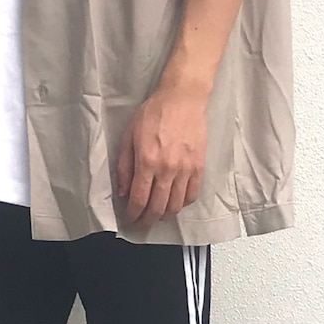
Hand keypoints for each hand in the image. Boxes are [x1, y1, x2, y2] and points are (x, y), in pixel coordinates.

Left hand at [116, 85, 207, 227]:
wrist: (182, 99)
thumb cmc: (153, 114)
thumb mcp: (129, 137)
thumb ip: (124, 167)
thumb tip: (124, 192)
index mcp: (147, 162)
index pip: (139, 200)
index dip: (134, 215)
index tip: (131, 219)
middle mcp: (167, 169)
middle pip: (157, 207)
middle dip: (147, 220)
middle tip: (142, 223)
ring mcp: (186, 170)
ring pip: (176, 205)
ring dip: (165, 214)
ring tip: (158, 214)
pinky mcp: (199, 167)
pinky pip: (192, 194)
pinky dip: (183, 203)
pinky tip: (176, 201)